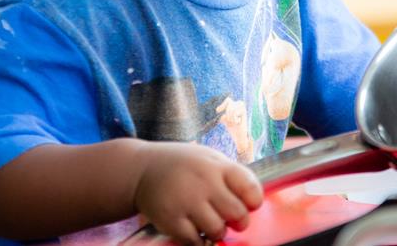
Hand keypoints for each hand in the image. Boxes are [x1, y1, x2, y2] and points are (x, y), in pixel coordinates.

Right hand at [132, 142, 262, 244]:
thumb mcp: (210, 159)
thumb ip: (231, 177)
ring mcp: (186, 202)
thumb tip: (253, 202)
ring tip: (211, 222)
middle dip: (240, 220)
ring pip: (217, 230)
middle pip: (236, 213)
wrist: (142, 170)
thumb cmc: (184, 165)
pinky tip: (195, 228)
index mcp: (217, 166)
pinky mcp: (170, 220)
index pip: (249, 187)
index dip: (254, 200)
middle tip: (233, 219)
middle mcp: (203, 183)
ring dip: (218, 230)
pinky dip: (198, 239)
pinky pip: (195, 241)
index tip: (250, 204)